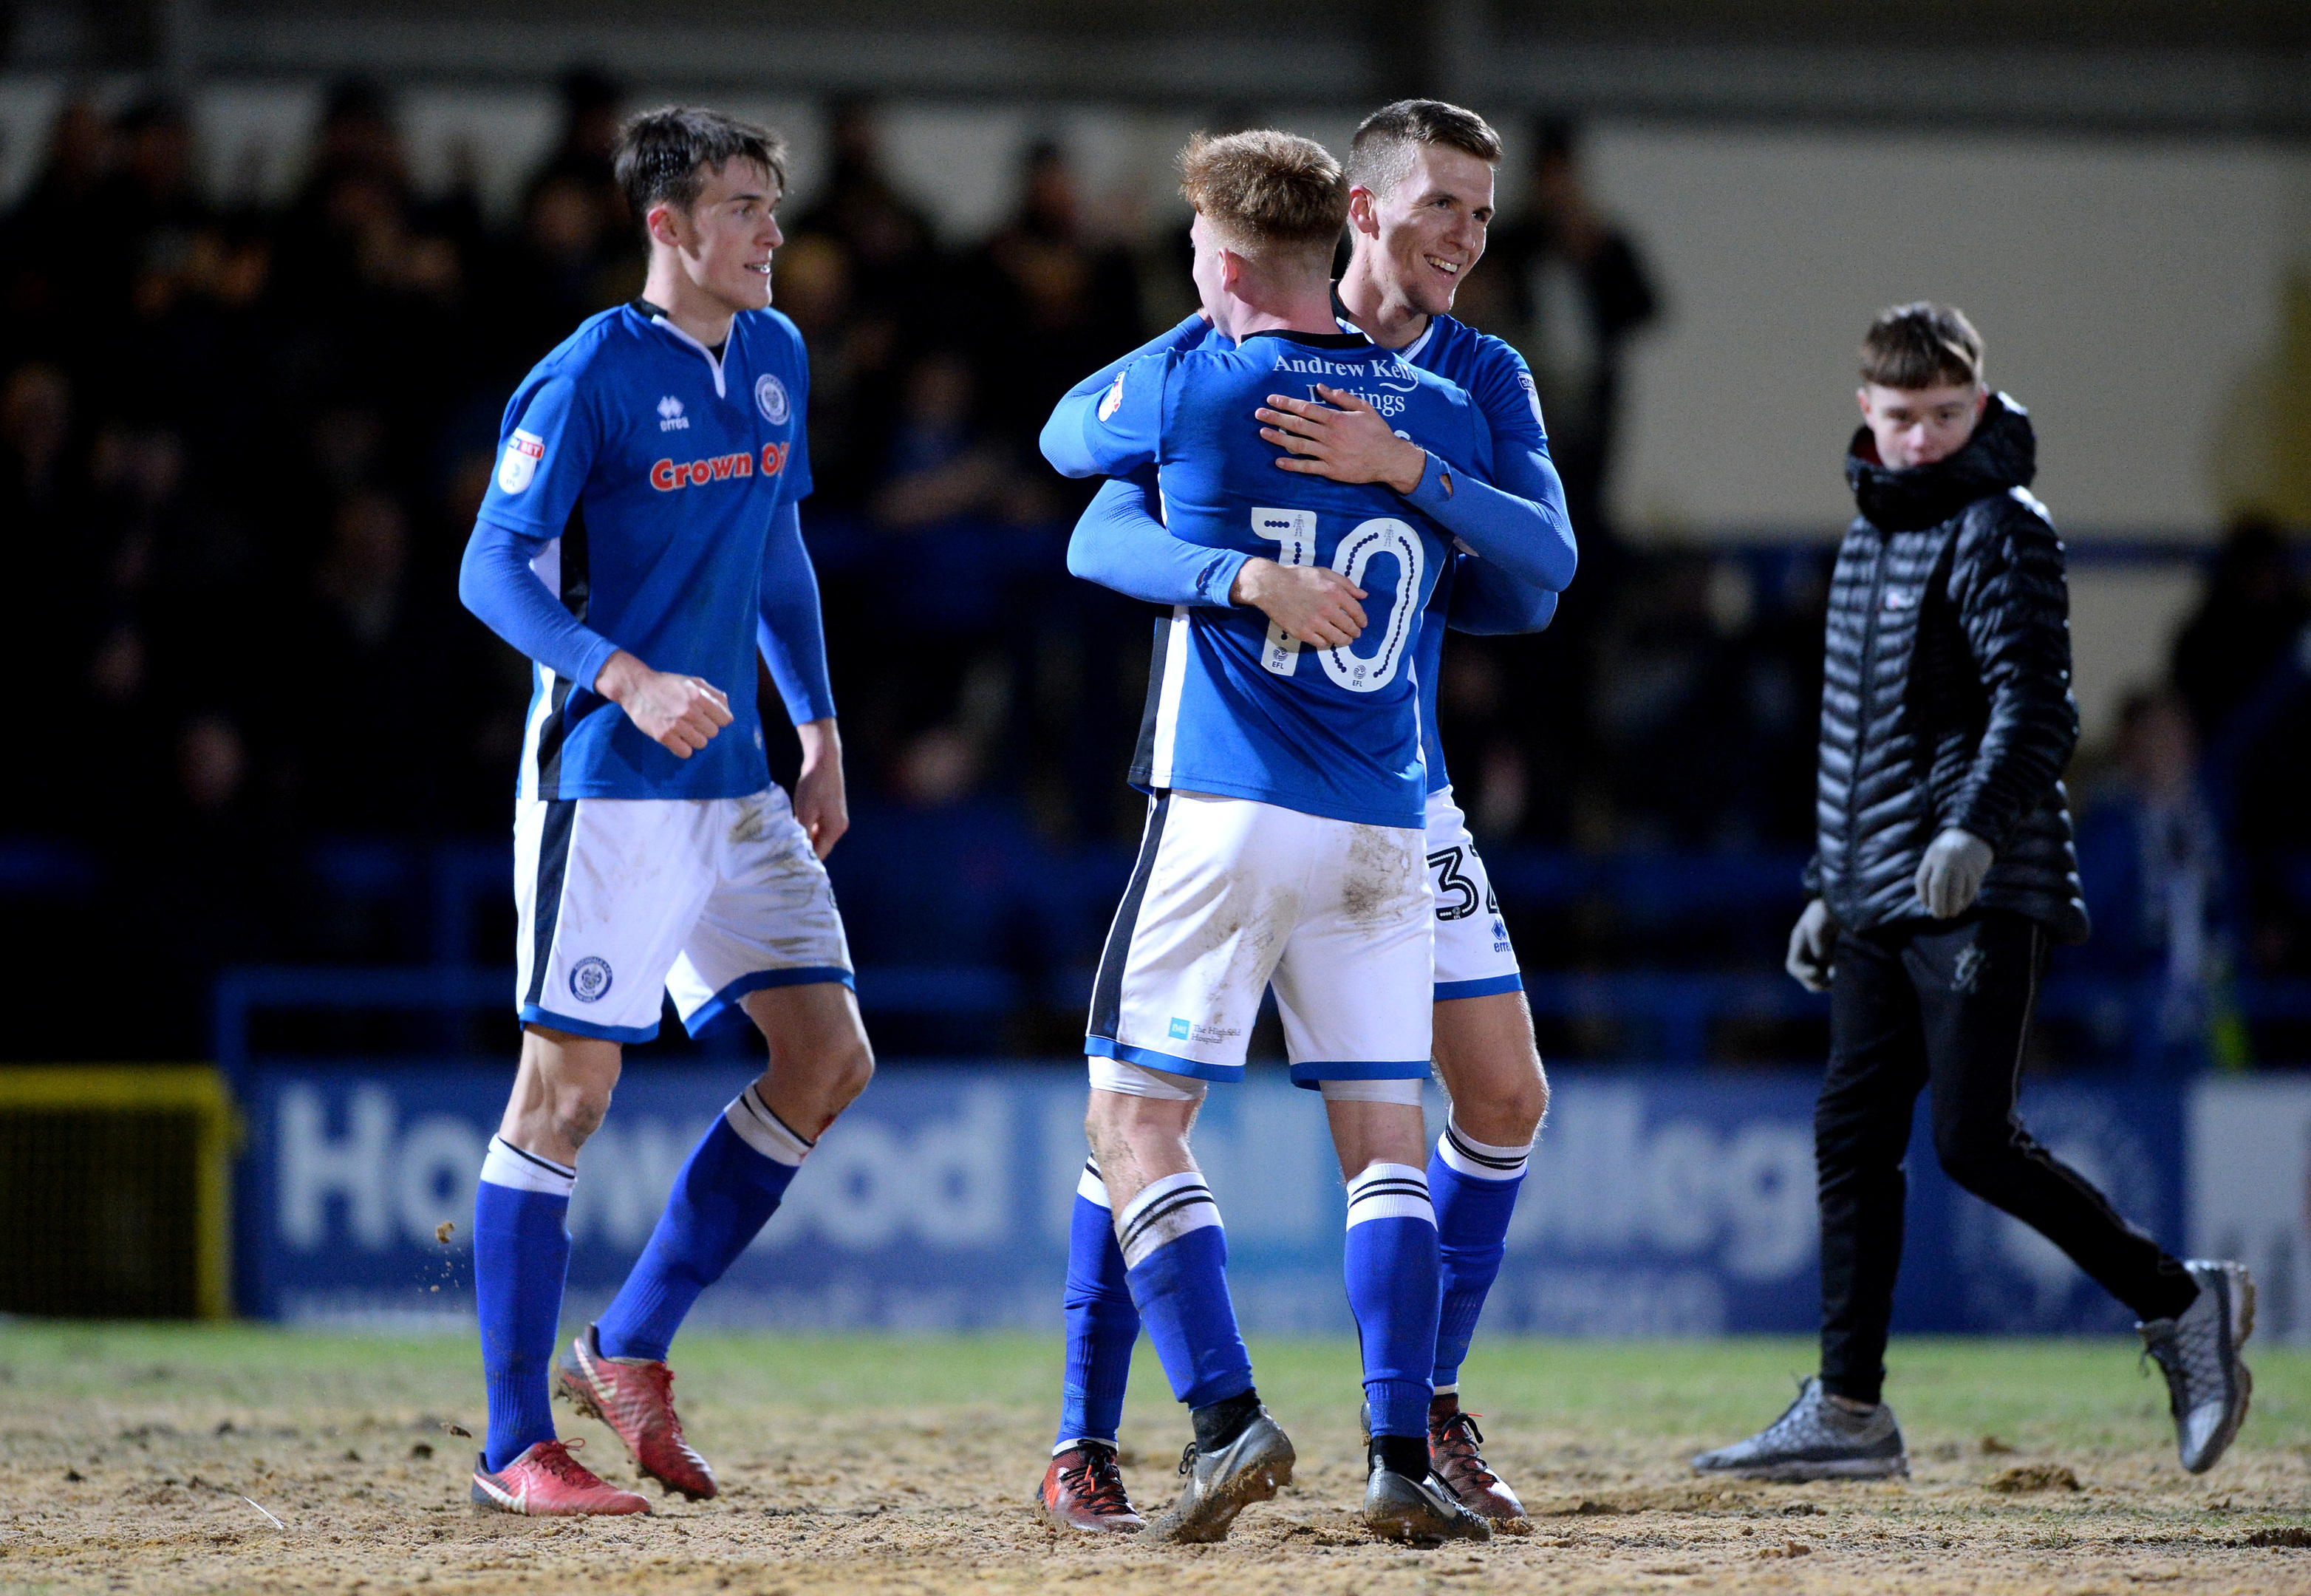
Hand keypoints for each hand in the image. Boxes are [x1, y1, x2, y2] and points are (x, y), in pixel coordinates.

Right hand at [595, 650, 731, 757]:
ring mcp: (676, 724)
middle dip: (705, 728)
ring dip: (695, 738)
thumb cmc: (667, 684)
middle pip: (713, 732)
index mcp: (699, 695)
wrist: (636, 687)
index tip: (709, 717)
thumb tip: (727, 709)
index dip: (718, 719)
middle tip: (693, 722)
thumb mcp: (693, 681)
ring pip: (701, 743)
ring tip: (684, 730)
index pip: (725, 719)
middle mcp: (689, 710)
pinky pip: (685, 752)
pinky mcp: (663, 735)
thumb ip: (713, 694)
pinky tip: (677, 739)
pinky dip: (683, 748)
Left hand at [791, 718, 848, 858]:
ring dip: (804, 838)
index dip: (805, 860)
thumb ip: (802, 833)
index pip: (820, 853)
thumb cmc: (814, 786)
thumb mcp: (805, 812)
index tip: (788, 865)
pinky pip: (818, 826)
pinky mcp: (831, 810)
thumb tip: (796, 850)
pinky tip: (794, 827)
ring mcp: (836, 818)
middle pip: (820, 846)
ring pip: (818, 835)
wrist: (823, 761)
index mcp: (835, 830)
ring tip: (787, 842)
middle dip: (804, 850)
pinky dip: (807, 828)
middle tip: (784, 855)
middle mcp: (839, 827)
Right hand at [1231, 557, 1366, 648]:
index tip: (1362, 623)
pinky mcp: (1303, 632)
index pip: (1357, 611)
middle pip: (1349, 627)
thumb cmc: (1298, 577)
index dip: (1362, 619)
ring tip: (1345, 640)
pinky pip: (1321, 643)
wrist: (1271, 586)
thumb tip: (1363, 595)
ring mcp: (1315, 623)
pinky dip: (1327, 642)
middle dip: (1355, 632)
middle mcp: (1328, 609)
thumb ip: (1346, 584)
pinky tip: (1327, 639)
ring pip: (1337, 638)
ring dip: (1344, 640)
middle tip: (1355, 634)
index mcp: (1335, 592)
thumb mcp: (1324, 573)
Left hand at [1257, 385, 1426, 493]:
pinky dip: (1292, 465)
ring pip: (1298, 445)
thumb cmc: (1377, 431)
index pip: (1306, 408)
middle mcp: (1329, 435)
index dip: (1287, 403)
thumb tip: (1320, 387)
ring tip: (1262, 433)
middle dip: (1276, 418)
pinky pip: (1308, 467)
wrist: (1389, 459)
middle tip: (1259, 414)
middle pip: (1297, 425)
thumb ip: (1341, 397)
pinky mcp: (1330, 470)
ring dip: (1278, 439)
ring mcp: (1329, 454)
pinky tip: (1278, 461)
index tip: (1272, 399)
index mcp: (1336, 419)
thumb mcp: (1364, 408)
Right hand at [1786, 899, 1838, 992]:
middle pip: (1803, 974)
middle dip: (1813, 982)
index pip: (1793, 966)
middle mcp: (1805, 948)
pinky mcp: (1829, 949)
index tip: (1818, 972)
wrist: (1842, 899)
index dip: (1803, 974)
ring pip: (1814, 974)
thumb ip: (1819, 946)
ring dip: (1822, 981)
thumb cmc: (1827, 910)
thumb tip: (1823, 961)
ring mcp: (1817, 949)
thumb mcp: (1819, 926)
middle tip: (1828, 984)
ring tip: (1833, 982)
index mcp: (1799, 941)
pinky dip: (1830, 974)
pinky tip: (1837, 973)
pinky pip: (1824, 968)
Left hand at [1916, 828, 1993, 919]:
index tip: (1927, 905)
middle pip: (1937, 886)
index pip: (1922, 880)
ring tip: (1951, 913)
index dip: (1923, 896)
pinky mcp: (1976, 870)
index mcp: (1932, 856)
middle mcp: (1946, 860)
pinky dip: (1965, 901)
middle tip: (1938, 916)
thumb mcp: (1935, 855)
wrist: (1974, 834)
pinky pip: (1970, 890)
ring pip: (1955, 891)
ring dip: (1952, 906)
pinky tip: (1962, 906)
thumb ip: (1930, 874)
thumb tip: (1927, 902)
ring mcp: (1962, 864)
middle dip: (1937, 905)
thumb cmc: (1950, 850)